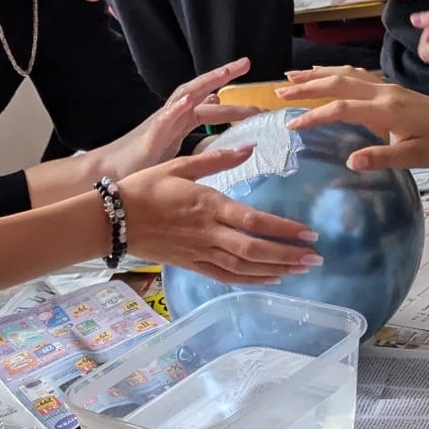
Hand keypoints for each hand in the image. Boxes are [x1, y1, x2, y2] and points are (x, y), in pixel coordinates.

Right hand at [97, 60, 254, 178]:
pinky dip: (176, 108)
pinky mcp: (150, 137)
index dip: (234, 99)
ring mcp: (161, 124)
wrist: (112, 172)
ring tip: (223, 73)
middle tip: (246, 62)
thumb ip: (194, 122)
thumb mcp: (176, 140)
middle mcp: (172, 116)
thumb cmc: (143, 160)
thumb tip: (213, 101)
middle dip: (223, 76)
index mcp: (181, 120)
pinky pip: (163, 119)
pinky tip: (189, 99)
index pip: (211, 104)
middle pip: (201, 91)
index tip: (257, 98)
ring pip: (184, 97)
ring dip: (204, 83)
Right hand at [120, 150, 321, 282]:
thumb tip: (249, 148)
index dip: (283, 230)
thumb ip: (218, 159)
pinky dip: (251, 280)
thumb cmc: (146, 187)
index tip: (308, 234)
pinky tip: (270, 279)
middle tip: (315, 258)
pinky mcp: (192, 264)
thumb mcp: (180, 165)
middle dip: (287, 256)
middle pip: (254, 249)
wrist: (114, 219)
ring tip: (301, 270)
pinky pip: (226, 276)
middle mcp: (208, 232)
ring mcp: (200, 252)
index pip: (253, 221)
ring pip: (243, 267)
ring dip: (275, 270)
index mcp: (208, 204)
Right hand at [277, 67, 428, 168]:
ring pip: (346, 75)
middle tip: (279, 92)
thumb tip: (350, 161)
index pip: (341, 109)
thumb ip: (382, 158)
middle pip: (338, 84)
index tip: (291, 125)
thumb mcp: (416, 157)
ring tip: (291, 77)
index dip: (314, 116)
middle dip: (307, 86)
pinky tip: (325, 74)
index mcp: (387, 110)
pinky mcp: (391, 89)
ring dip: (317, 75)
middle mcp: (384, 93)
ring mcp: (387, 87)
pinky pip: (356, 76)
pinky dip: (335, 72)